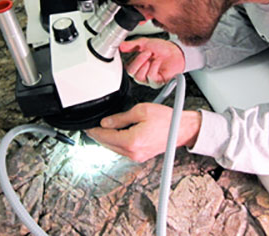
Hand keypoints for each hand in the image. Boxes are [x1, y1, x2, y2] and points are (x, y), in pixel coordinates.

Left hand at [85, 103, 201, 162]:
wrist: (181, 129)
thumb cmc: (166, 119)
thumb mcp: (141, 111)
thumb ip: (120, 118)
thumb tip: (105, 123)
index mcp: (131, 141)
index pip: (105, 137)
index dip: (93, 130)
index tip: (87, 126)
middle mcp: (133, 152)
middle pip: (107, 145)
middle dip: (98, 135)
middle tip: (91, 127)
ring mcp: (137, 156)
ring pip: (114, 149)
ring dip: (107, 139)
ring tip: (102, 129)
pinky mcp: (140, 156)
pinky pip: (122, 150)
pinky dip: (116, 142)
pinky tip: (115, 134)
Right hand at [120, 38, 184, 87]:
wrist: (175, 51)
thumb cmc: (161, 49)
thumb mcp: (144, 43)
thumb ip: (131, 45)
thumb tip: (120, 45)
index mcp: (137, 66)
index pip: (126, 68)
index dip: (131, 59)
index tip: (136, 49)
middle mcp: (142, 74)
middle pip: (132, 73)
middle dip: (139, 60)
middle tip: (147, 52)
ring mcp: (149, 80)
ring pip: (140, 77)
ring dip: (146, 64)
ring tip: (153, 57)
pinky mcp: (158, 82)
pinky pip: (151, 77)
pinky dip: (154, 67)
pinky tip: (158, 62)